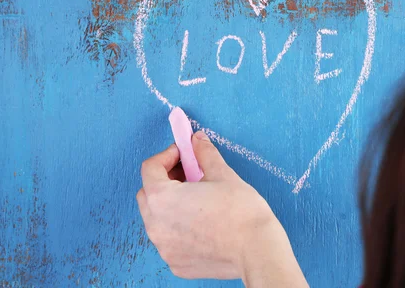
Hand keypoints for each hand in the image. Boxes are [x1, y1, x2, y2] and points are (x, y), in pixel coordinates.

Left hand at [136, 131, 307, 286]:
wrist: (257, 250)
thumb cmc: (241, 213)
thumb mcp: (222, 174)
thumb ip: (204, 154)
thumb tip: (197, 141)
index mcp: (162, 199)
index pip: (150, 169)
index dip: (167, 155)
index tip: (183, 153)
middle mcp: (156, 226)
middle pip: (147, 194)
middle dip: (164, 179)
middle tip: (188, 173)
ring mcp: (165, 248)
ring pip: (156, 219)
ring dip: (169, 204)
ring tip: (196, 198)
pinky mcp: (176, 263)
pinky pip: (169, 239)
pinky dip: (178, 228)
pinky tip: (201, 223)